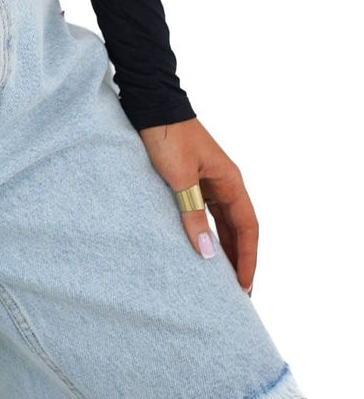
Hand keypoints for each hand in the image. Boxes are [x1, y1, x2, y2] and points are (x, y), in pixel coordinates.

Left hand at [137, 117, 257, 297]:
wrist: (150, 104)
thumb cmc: (167, 135)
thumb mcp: (180, 177)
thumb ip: (193, 214)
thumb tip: (208, 253)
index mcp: (230, 180)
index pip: (248, 227)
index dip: (248, 258)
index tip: (245, 287)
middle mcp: (224, 182)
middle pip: (238, 228)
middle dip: (239, 260)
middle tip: (236, 293)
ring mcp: (208, 181)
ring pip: (222, 222)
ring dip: (223, 248)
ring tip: (220, 279)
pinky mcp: (191, 179)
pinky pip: (206, 212)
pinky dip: (206, 232)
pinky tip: (200, 247)